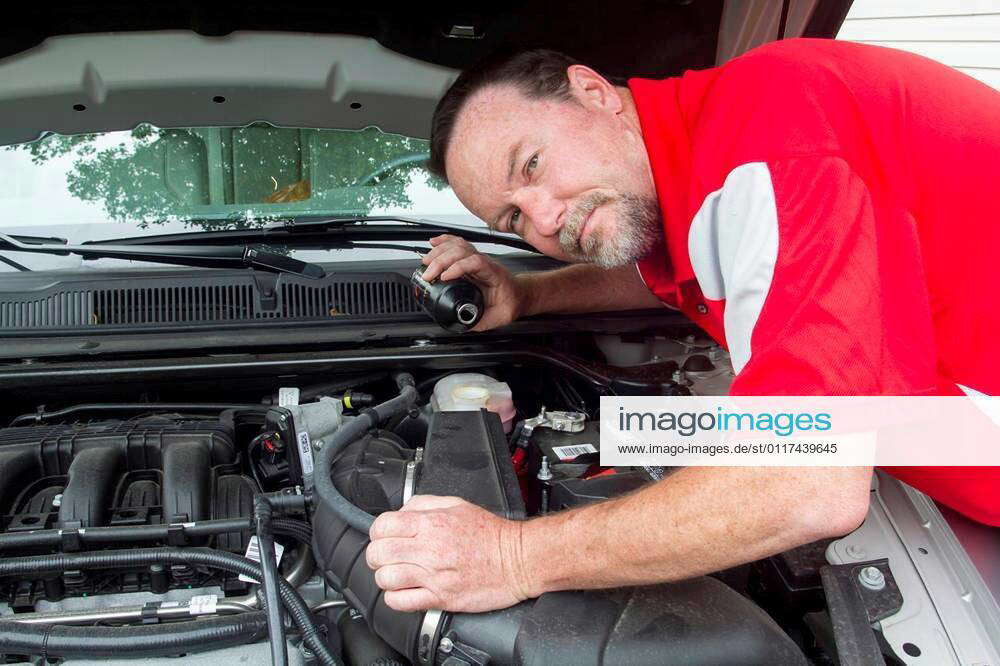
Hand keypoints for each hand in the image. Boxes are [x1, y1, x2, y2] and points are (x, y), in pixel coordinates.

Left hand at [366, 495, 530, 611]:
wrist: (518, 559)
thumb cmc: (491, 534)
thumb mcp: (458, 504)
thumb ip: (425, 503)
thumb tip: (401, 511)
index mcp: (432, 523)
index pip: (383, 526)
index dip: (378, 531)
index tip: (384, 535)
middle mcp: (430, 549)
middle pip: (378, 553)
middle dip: (377, 554)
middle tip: (386, 555)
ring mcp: (434, 575)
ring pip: (386, 578)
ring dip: (385, 577)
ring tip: (395, 574)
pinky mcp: (440, 598)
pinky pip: (401, 602)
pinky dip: (395, 598)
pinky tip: (403, 591)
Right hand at [421, 235, 530, 330]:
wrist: (518, 294)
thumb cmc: (510, 302)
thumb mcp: (498, 317)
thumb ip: (481, 321)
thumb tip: (462, 323)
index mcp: (493, 274)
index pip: (476, 263)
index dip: (458, 267)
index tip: (444, 277)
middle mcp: (485, 262)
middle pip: (462, 251)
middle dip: (442, 260)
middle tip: (429, 275)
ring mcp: (478, 258)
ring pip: (458, 246)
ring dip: (440, 251)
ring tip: (426, 262)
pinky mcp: (471, 258)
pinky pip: (458, 244)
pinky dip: (444, 242)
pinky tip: (434, 243)